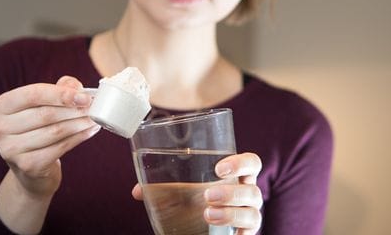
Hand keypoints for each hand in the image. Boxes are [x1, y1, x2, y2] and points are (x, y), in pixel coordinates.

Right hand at [0, 76, 99, 198]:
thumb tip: (76, 88)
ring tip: (95, 118)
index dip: (61, 94)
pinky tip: (90, 131)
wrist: (32, 168)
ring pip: (54, 131)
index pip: (32, 94)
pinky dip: (79, 138)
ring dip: (80, 123)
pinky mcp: (27, 166)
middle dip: (74, 109)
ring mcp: (10, 150)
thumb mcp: (44, 104)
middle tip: (95, 107)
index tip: (85, 96)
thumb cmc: (38, 127)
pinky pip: (60, 147)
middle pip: (45, 114)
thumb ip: (60, 89)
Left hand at [131, 152, 262, 234]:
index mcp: (237, 176)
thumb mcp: (181, 193)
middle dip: (232, 193)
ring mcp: (248, 215)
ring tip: (208, 215)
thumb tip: (138, 191)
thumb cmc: (196, 202)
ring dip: (231, 214)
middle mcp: (247, 194)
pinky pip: (250, 233)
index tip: (219, 168)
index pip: (251, 163)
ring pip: (253, 213)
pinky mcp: (246, 233)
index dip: (240, 163)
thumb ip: (163, 188)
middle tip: (207, 196)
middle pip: (253, 189)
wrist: (202, 226)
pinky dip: (239, 234)